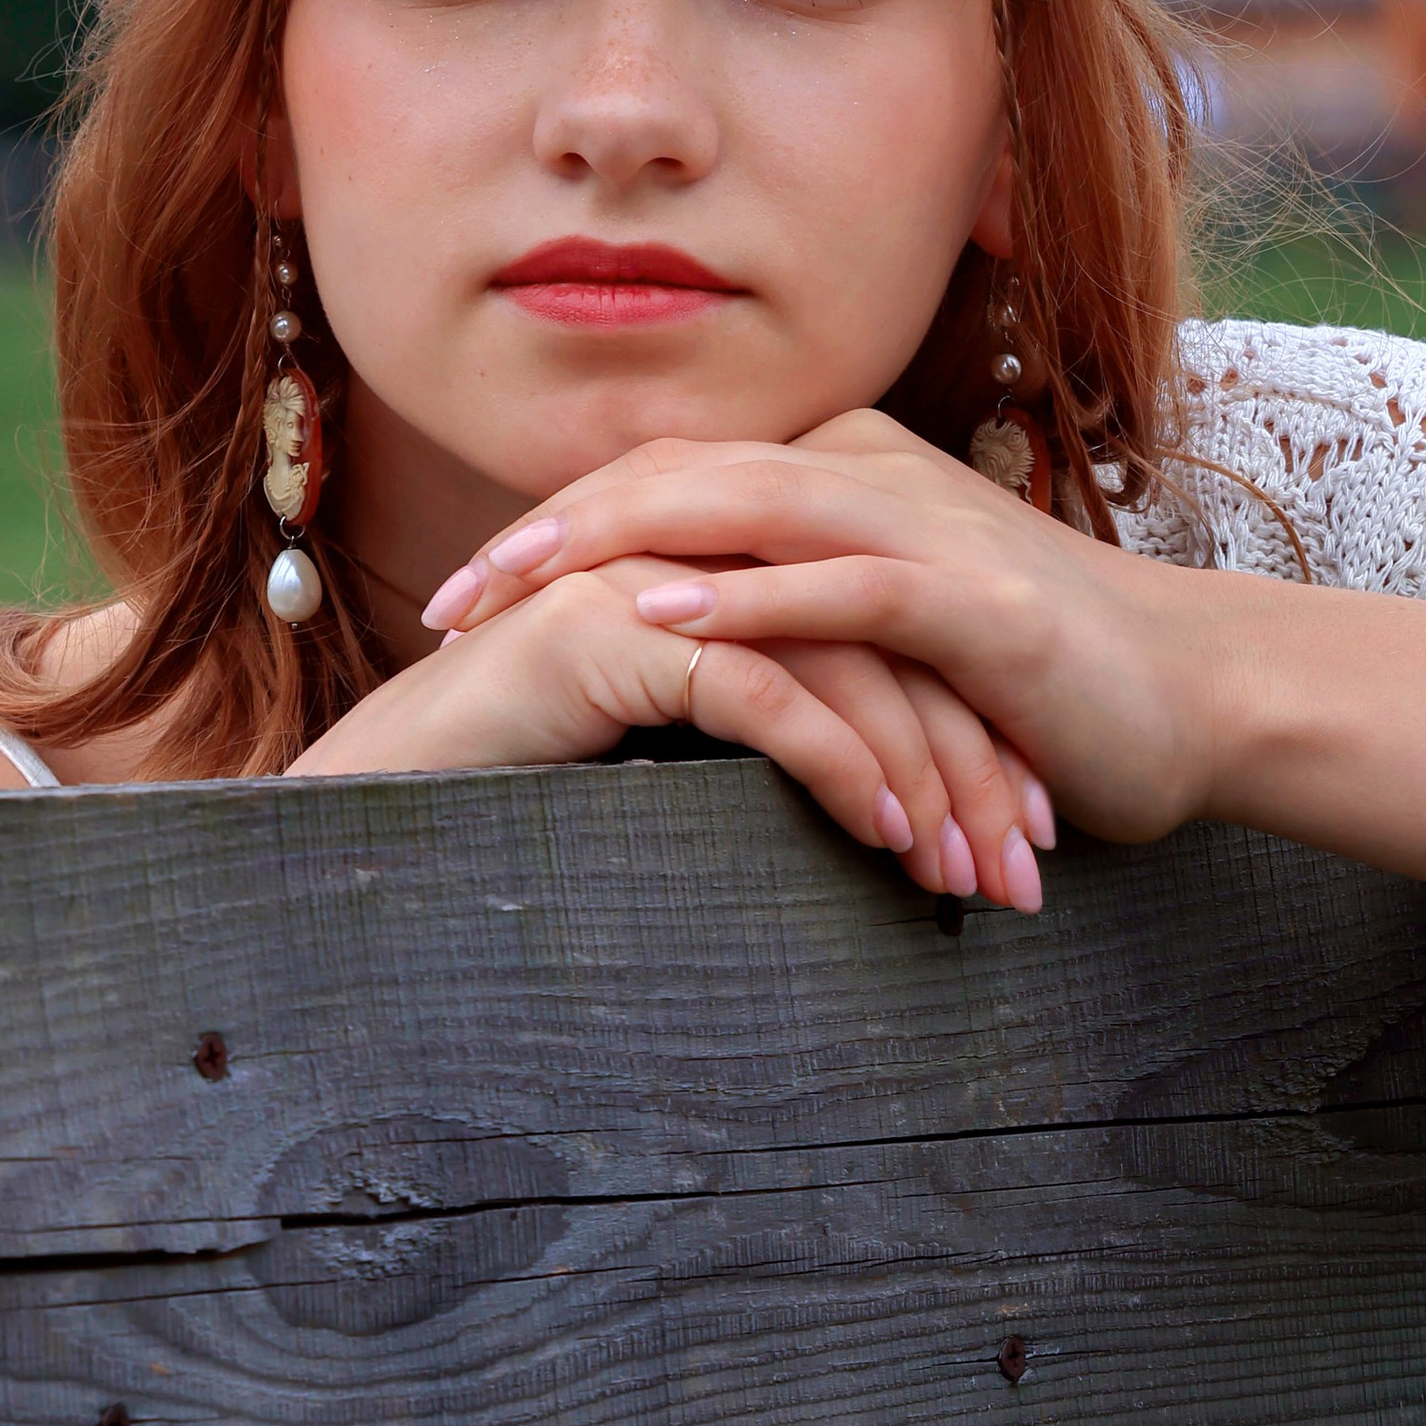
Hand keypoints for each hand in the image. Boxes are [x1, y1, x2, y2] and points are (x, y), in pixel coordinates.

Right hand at [293, 551, 1052, 907]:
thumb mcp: (687, 765)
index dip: (977, 736)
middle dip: (977, 762)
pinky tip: (887, 835)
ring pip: (847, 666)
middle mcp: (711, 554)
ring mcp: (662, 579)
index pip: (896, 639)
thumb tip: (893, 811)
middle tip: (1032, 865)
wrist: (393, 795)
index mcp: (741, 572)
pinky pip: (764, 693)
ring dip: (928, 777)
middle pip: (894, 644)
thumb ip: (775, 744)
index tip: (1032, 835)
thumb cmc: (535, 792)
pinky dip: (840, 765)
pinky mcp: (619, 629)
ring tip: (974, 872)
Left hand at [422, 413, 1227, 842]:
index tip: (458, 602)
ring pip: (738, 505)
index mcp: (842, 473)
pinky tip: (663, 621)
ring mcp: (925, 527)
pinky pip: (841, 584)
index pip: (665, 478)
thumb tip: (674, 670)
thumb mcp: (890, 646)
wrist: (1199, 700)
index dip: (552, 529)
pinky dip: (749, 599)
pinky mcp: (974, 600)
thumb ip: (794, 628)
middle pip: (673, 475)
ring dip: (609, 548)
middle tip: (440, 607)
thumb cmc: (1041, 691)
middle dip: (543, 536)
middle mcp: (871, 474)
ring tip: (510, 597)